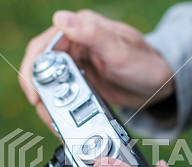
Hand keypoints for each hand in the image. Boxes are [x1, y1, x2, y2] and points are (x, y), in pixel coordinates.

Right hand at [19, 10, 173, 126]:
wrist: (159, 83)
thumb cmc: (145, 62)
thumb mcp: (118, 49)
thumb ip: (92, 34)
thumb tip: (61, 18)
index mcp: (79, 30)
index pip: (42, 47)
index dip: (32, 70)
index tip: (34, 94)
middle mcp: (74, 45)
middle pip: (41, 69)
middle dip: (39, 92)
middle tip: (45, 112)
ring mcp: (76, 65)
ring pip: (49, 85)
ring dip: (48, 104)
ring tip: (55, 122)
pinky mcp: (80, 82)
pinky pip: (62, 95)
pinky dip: (59, 109)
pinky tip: (63, 121)